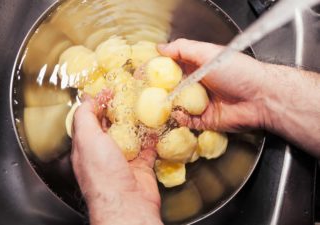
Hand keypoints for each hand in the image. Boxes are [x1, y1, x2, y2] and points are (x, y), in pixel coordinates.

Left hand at [71, 98, 161, 224]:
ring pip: (131, 134)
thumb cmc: (103, 172)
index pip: (91, 118)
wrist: (127, 202)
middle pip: (112, 124)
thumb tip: (88, 99)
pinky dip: (153, 136)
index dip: (99, 102)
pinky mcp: (141, 164)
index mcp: (87, 145)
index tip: (110, 89)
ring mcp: (124, 158)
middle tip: (130, 93)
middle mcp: (104, 151)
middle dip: (120, 108)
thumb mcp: (87, 138)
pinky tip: (157, 124)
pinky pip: (148, 146)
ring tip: (145, 104)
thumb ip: (85, 117)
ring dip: (138, 121)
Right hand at [158, 39, 319, 152]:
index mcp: (197, 67)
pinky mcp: (205, 120)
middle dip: (158, 91)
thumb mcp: (207, 53)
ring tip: (155, 107)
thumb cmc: (236, 72)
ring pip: (177, 106)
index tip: (142, 73)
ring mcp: (201, 103)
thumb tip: (160, 48)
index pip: (172, 67)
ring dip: (167, 106)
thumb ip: (182, 49)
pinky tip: (176, 114)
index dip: (157, 70)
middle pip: (172, 88)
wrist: (260, 97)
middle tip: (143, 94)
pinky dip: (180, 118)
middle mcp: (197, 85)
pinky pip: (188, 121)